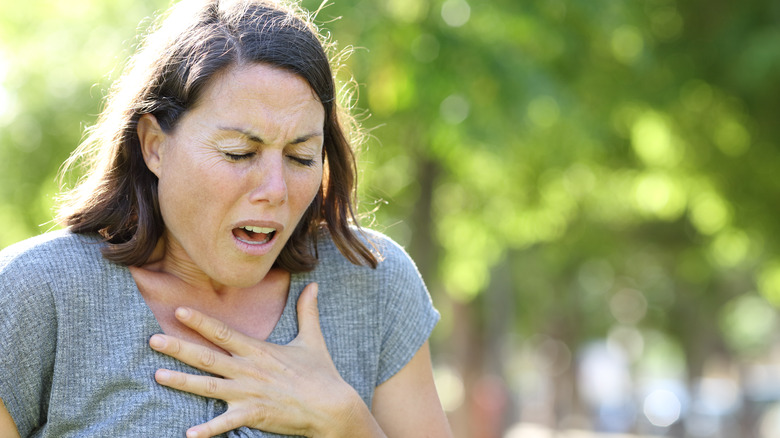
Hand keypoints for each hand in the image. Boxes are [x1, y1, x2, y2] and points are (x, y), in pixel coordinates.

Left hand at [148, 283, 375, 437]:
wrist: (332, 406)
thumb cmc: (322, 374)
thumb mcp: (312, 339)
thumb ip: (307, 311)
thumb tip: (314, 284)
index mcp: (259, 350)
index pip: (224, 332)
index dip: (200, 321)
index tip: (178, 310)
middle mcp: (249, 369)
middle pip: (207, 356)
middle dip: (178, 347)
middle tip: (153, 339)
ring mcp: (249, 393)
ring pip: (208, 386)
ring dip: (182, 381)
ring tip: (158, 375)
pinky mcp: (254, 414)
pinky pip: (225, 423)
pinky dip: (207, 429)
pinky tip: (188, 434)